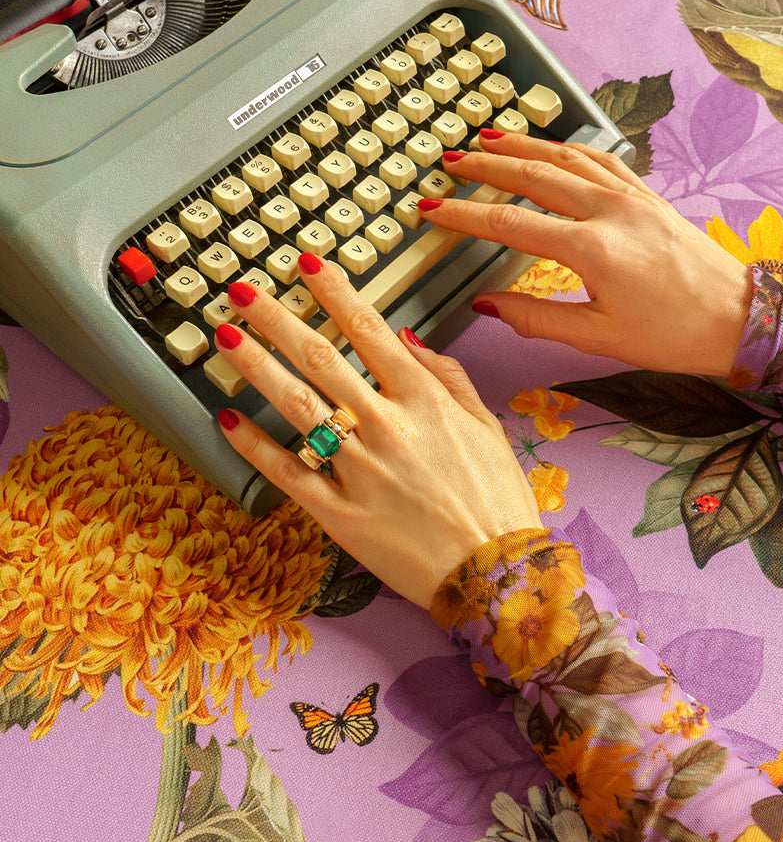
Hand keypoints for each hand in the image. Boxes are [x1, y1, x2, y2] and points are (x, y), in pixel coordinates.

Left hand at [215, 258, 541, 607]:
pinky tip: (228, 420)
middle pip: (322, 359)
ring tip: (226, 338)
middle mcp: (388, 427)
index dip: (334, 293)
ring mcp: (360, 470)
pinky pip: (289, 473)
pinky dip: (255, 446)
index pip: (370, 330)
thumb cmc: (498, 504)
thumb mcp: (488, 427)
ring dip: (257, 367)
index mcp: (426, 401)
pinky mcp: (340, 515)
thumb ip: (448, 377)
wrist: (498, 576)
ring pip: (298, 407)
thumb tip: (408, 339)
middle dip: (277, 319)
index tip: (306, 266)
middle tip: (243, 291)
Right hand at [419, 131, 753, 377]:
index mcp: (592, 249)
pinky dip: (566, 148)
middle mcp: (610, 211)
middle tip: (449, 160)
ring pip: (566, 158)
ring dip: (522, 146)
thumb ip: (535, 318)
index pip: (509, 224)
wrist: (741, 320)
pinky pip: (600, 160)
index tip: (432, 209)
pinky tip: (550, 147)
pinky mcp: (649, 197)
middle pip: (532, 175)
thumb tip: (485, 305)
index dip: (464, 215)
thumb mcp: (598, 338)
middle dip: (485, 166)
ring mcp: (632, 198)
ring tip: (487, 139)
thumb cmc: (675, 336)